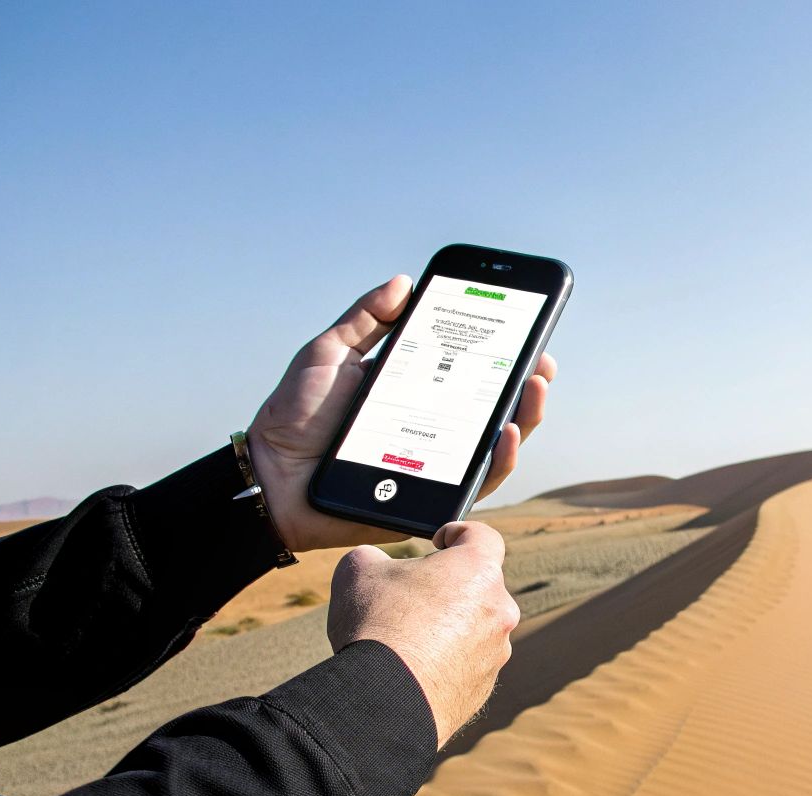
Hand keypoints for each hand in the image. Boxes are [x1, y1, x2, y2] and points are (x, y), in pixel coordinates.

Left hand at [247, 275, 557, 551]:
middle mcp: (433, 429)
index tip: (527, 328)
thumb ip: (366, 319)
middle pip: (496, 409)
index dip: (504, 354)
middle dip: (528, 384)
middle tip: (542, 361)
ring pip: (498, 447)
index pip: (471, 372)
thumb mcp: (330, 353)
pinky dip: (499, 460)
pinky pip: (477, 484)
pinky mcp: (431, 499)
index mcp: (415, 392)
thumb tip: (405, 281)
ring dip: (526, 417)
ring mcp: (436, 464)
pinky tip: (507, 434)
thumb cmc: (295, 416)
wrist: (268, 475)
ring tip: (534, 390)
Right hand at [325, 522, 518, 743]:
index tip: (439, 542)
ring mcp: (496, 651)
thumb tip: (377, 565)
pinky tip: (413, 669)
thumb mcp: (358, 569)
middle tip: (411, 597)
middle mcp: (498, 609)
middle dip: (448, 587)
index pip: (483, 536)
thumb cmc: (376, 625)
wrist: (384, 699)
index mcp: (476, 569)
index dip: (458, 533)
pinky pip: (467, 664)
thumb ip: (376, 556)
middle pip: (478, 586)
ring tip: (407, 639)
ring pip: (475, 628)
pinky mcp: (484, 686)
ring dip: (450, 627)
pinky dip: (447, 661)